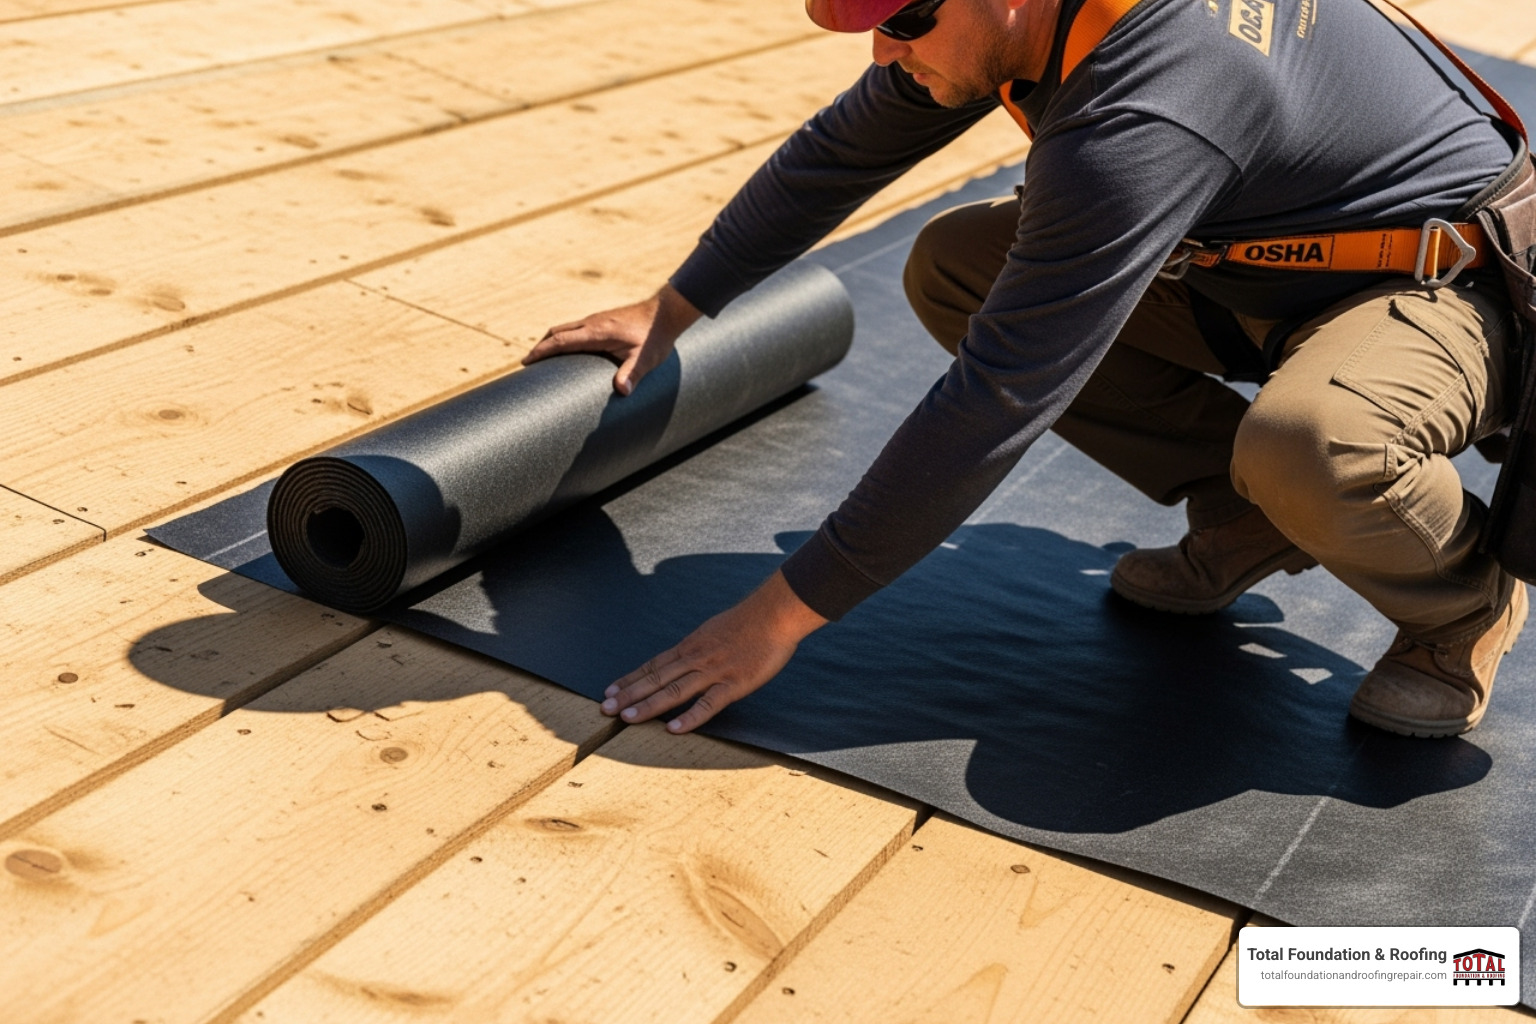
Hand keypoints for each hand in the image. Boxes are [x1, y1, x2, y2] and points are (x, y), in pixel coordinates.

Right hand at [523, 283, 701, 395]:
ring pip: (564, 328)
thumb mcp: (645, 358)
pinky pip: (575, 329)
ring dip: (550, 341)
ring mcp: (596, 320)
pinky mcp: (602, 321)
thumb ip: (632, 374)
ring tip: (542, 358)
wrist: (665, 313)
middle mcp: (591, 323)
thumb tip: (621, 391)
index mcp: (596, 332)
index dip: (541, 351)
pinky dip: (563, 338)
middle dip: (540, 347)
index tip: (526, 362)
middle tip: (527, 364)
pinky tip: (567, 350)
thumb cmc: (655, 337)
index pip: (560, 340)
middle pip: (556, 332)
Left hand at [602, 570, 827, 732]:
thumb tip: (685, 657)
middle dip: (628, 694)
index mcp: (691, 647)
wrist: (774, 613)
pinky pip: (708, 704)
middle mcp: (695, 658)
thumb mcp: (714, 630)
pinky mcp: (734, 683)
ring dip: (649, 705)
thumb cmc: (749, 621)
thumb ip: (699, 646)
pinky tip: (673, 729)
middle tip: (604, 709)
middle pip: (656, 678)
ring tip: (627, 719)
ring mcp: (713, 671)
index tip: (609, 691)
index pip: (653, 665)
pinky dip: (690, 717)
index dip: (630, 679)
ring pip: (674, 691)